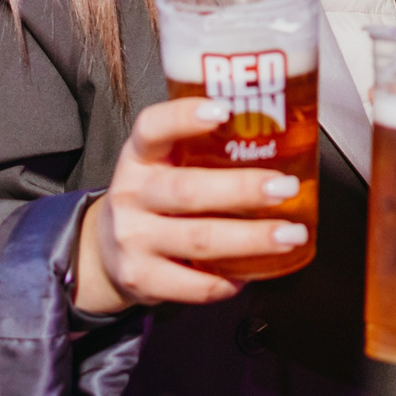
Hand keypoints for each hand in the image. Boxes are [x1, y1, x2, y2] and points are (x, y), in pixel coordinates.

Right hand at [71, 98, 307, 313]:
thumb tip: (280, 141)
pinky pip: (195, 285)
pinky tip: (252, 272)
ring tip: (289, 235)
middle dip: (242, 189)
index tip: (224, 110)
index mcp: (139, 158)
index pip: (152, 129)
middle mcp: (131, 195)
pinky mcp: (142, 279)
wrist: (106, 253)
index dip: (184, 118)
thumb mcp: (162, 167)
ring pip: (199, 240)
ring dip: (252, 239)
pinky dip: (229, 281)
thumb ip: (201, 153)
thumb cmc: (154, 202)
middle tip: (285, 187)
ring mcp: (133, 239)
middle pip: (187, 190)